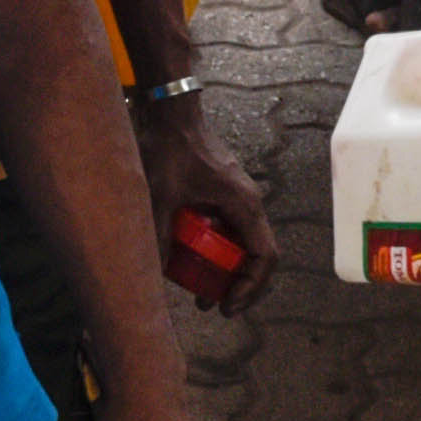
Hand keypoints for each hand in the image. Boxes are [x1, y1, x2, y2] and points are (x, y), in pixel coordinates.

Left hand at [144, 100, 275, 309]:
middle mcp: (248, 204)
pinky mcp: (224, 194)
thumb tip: (156, 273)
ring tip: (203, 291)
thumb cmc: (172, 149)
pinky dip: (218, 250)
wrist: (172, 113)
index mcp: (244, 205)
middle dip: (240, 285)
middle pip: (257, 255)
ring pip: (244, 244)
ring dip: (229, 270)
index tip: (227, 306)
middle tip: (214, 306)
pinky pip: (230, 230)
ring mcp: (238, 199)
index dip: (251, 287)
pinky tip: (193, 260)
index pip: (264, 256)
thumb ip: (160, 235)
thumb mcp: (162, 196)